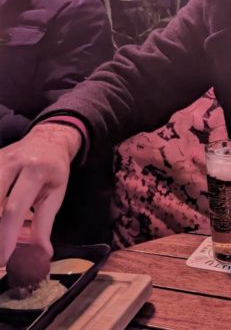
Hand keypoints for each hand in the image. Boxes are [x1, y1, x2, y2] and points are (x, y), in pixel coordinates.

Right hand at [0, 123, 80, 265]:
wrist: (47, 139)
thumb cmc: (53, 169)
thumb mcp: (56, 192)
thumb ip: (45, 222)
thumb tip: (42, 254)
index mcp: (35, 170)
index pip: (14, 208)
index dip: (6, 236)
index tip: (3, 260)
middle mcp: (11, 162)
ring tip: (1, 239)